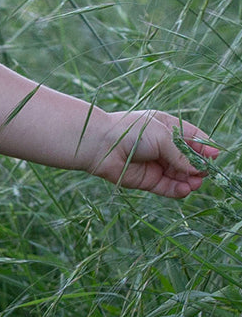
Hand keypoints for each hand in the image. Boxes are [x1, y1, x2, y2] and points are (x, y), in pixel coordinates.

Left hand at [87, 110, 218, 198]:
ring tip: (196, 183)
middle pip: (187, 159)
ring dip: (190, 180)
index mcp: (166, 127)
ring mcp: (154, 164)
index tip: (215, 156)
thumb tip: (199, 169)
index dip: (204, 147)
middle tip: (206, 173)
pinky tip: (186, 189)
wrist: (100, 144)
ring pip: (179, 175)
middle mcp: (161, 146)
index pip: (192, 137)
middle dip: (198, 166)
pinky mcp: (146, 180)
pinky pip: (167, 187)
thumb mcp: (162, 137)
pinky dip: (178, 189)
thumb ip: (181, 154)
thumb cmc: (131, 132)